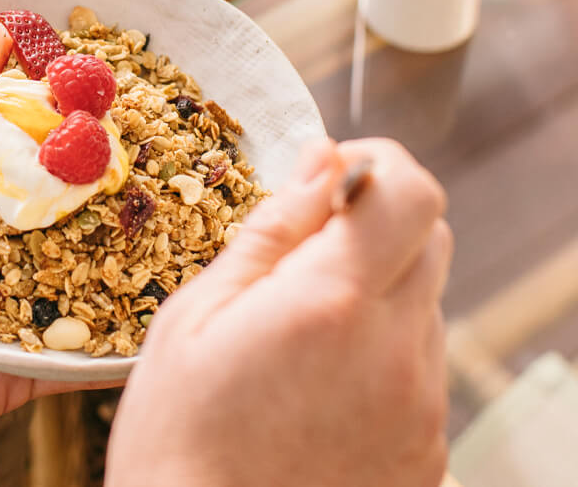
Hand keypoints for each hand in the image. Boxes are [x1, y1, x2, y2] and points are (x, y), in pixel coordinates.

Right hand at [106, 139, 450, 486]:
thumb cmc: (179, 433)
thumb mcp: (198, 314)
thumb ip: (272, 232)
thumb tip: (320, 163)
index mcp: (331, 303)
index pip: (410, 193)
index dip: (378, 166)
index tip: (335, 178)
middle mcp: (396, 351)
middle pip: (431, 238)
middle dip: (376, 224)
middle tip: (308, 252)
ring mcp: (419, 405)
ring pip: (425, 303)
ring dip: (377, 292)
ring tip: (303, 334)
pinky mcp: (426, 447)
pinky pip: (421, 366)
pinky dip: (382, 351)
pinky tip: (320, 382)